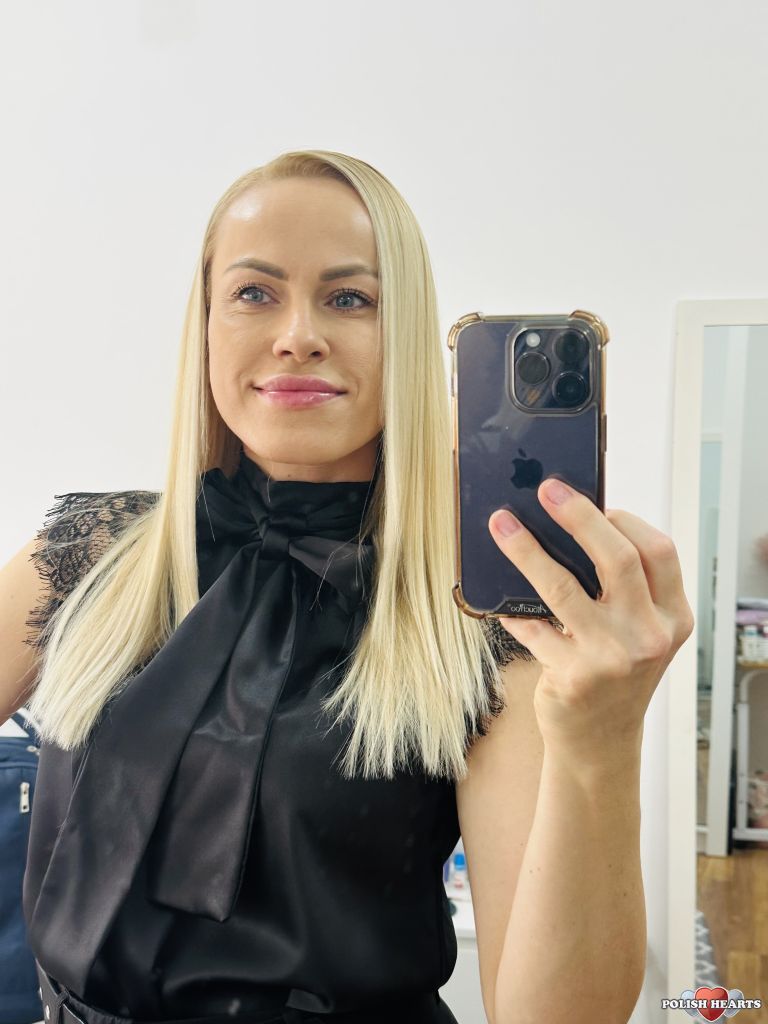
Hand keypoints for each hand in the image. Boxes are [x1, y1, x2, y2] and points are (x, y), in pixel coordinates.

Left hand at [488, 478, 694, 768]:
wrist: (600, 744)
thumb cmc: (614, 673)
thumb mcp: (635, 631)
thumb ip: (621, 589)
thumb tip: (571, 522)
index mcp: (673, 617)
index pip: (658, 551)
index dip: (623, 520)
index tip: (594, 501)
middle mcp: (650, 637)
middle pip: (616, 559)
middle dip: (578, 516)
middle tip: (546, 490)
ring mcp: (612, 659)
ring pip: (563, 586)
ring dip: (526, 549)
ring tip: (501, 524)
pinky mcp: (573, 677)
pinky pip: (532, 627)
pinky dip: (511, 609)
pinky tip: (497, 599)